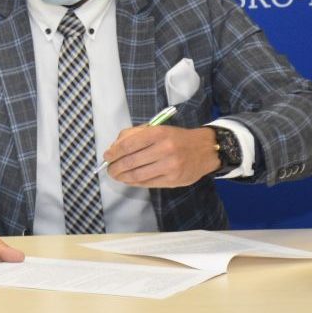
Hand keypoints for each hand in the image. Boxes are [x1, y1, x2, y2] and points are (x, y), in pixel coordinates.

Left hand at [104, 125, 220, 187]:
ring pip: (137, 175)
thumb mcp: (156, 129)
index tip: (107, 156)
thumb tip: (113, 148)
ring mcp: (170, 166)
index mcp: (158, 133)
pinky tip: (128, 179)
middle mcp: (165, 149)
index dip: (113, 152)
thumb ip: (133, 135)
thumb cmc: (175, 138)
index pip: (128, 145)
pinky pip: (147, 183)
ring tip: (116, 175)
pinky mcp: (173, 180)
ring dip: (122, 177)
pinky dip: (134, 182)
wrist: (205, 149)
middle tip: (109, 168)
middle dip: (115, 167)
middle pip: (130, 162)